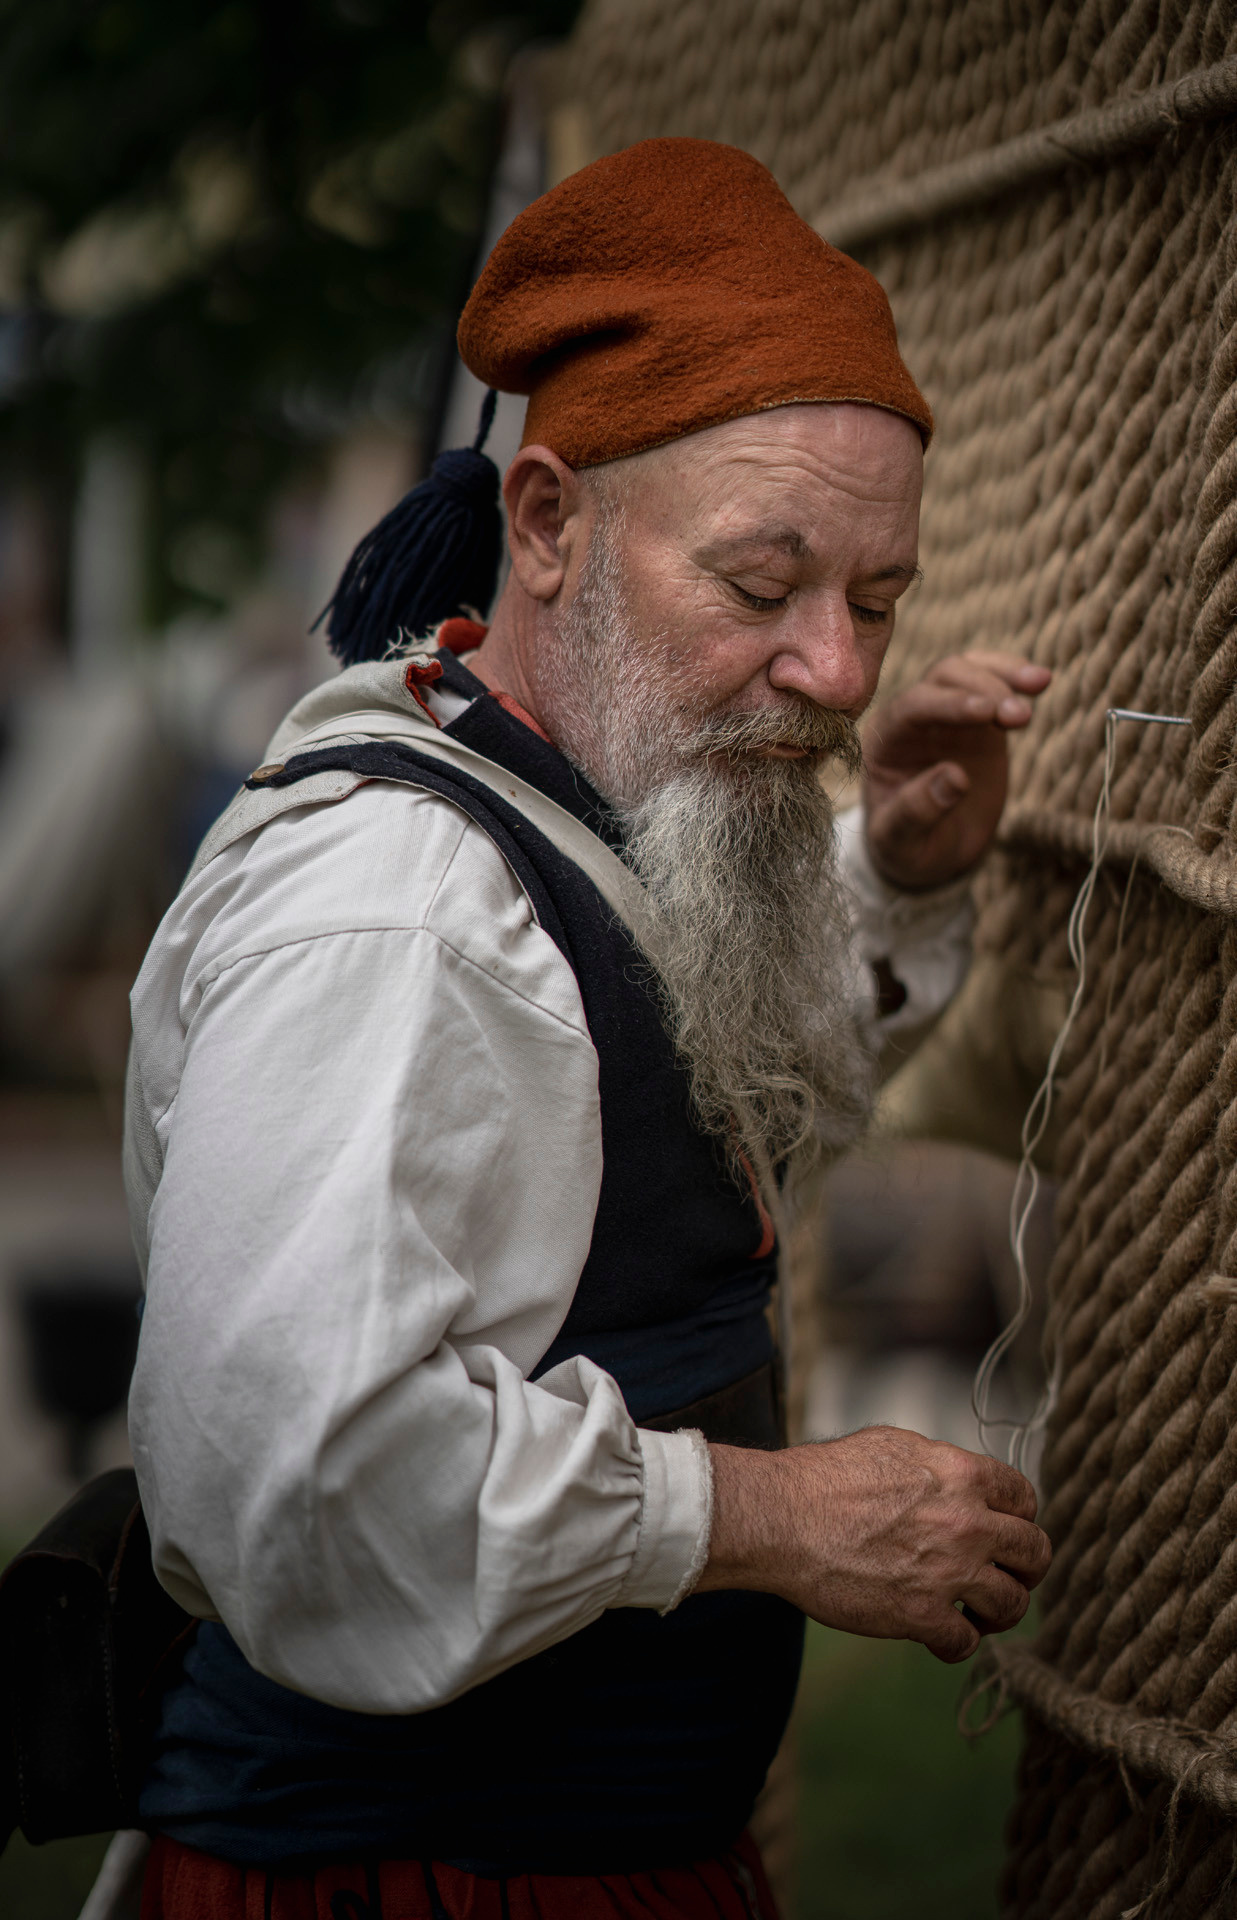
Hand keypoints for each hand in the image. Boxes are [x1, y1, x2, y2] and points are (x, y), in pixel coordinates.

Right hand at [695, 1426, 1050, 1662]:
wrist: (783, 1519)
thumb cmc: (824, 1478)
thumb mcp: (893, 1446)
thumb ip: (940, 1465)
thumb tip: (958, 1480)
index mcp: (962, 1474)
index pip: (1025, 1498)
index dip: (1019, 1517)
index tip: (1006, 1532)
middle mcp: (967, 1523)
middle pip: (1035, 1553)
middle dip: (1025, 1568)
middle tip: (1006, 1576)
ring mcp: (948, 1572)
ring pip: (1013, 1604)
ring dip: (997, 1610)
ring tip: (975, 1612)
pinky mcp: (922, 1616)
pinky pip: (966, 1642)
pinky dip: (955, 1642)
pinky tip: (938, 1634)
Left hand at [863, 651, 1050, 890]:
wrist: (930, 850)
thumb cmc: (907, 847)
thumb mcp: (902, 843)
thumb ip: (918, 812)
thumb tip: (955, 777)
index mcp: (884, 743)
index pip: (913, 708)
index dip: (949, 705)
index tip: (987, 712)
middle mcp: (910, 719)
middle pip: (943, 678)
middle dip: (983, 689)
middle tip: (1020, 717)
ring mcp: (944, 714)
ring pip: (969, 670)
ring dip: (1003, 675)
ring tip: (1039, 685)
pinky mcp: (976, 719)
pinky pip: (992, 683)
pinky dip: (1014, 676)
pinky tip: (1041, 680)